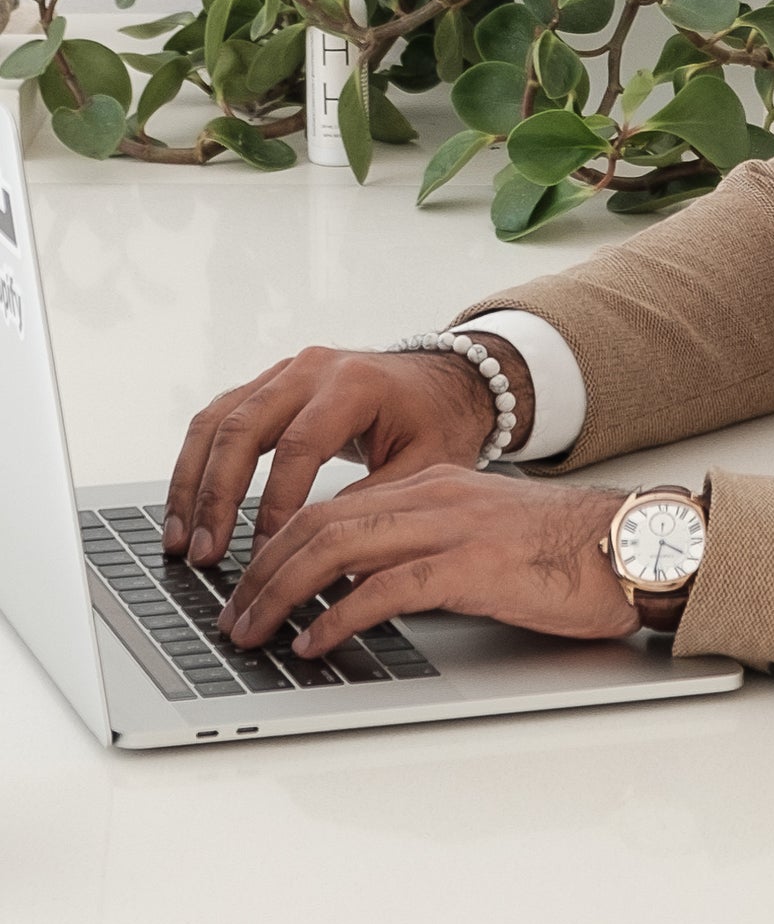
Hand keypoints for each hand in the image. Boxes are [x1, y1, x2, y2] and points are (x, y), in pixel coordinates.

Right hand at [165, 340, 530, 565]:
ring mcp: (282, 374)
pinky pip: (216, 421)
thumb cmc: (438, 422)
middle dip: (216, 497)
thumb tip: (323, 553)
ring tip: (180, 541)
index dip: (276, 503)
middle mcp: (309, 370)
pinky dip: (195, 466)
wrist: (443, 380)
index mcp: (353, 385)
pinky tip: (186, 511)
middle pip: (241, 429)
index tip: (265, 552)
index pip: (298, 447)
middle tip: (205, 553)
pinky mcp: (266, 387)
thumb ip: (376, 501)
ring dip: (191, 484)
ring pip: (215, 423)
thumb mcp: (428, 464)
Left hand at [220, 465, 639, 657]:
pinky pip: (384, 589)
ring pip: (335, 549)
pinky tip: (315, 642)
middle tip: (232, 617)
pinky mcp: (471, 566)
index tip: (247, 586)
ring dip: (281, 594)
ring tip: (254, 632)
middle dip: (260, 572)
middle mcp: (432, 496)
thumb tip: (372, 594)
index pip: (330, 507)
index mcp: (432, 484)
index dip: (275, 547)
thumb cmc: (573, 554)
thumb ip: (430, 552)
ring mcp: (450, 527)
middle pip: (316, 524)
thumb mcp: (485, 538)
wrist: (638, 546)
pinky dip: (337, 616)